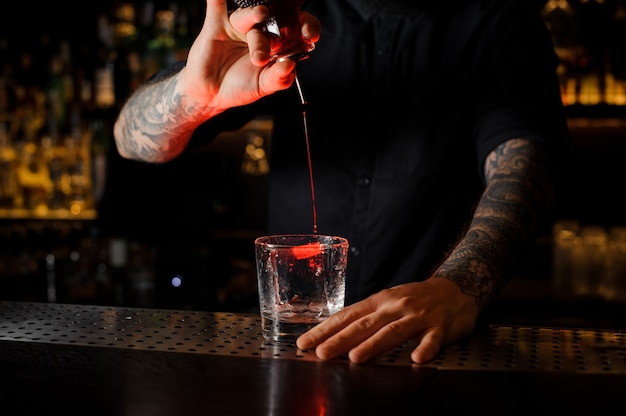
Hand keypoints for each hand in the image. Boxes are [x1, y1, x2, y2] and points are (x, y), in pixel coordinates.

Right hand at [182, 0, 319, 111]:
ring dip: (254, 15)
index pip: (297, 28)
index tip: (310, 35)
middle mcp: (260, 32)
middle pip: (271, 25)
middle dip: (269, 40)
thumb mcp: (262, 87)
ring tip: (260, 14)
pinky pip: (217, 7)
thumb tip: (291, 66)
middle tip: (259, 58)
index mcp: (277, 44)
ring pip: (248, 16)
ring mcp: (238, 27)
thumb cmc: (239, 87)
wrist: (211, 94)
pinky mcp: (216, 25)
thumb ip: (278, 78)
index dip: (307, 27)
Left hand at [296, 278, 479, 363]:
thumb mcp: (388, 302)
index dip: (325, 330)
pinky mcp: (441, 326)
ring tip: (356, 358)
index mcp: (379, 301)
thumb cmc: (417, 298)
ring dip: (374, 345)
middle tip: (321, 354)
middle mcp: (395, 307)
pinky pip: (433, 339)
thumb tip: (336, 335)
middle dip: (340, 340)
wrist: (457, 287)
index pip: (346, 316)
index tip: (305, 342)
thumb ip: (367, 318)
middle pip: (364, 324)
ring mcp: (418, 316)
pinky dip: (425, 348)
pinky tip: (417, 359)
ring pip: (393, 331)